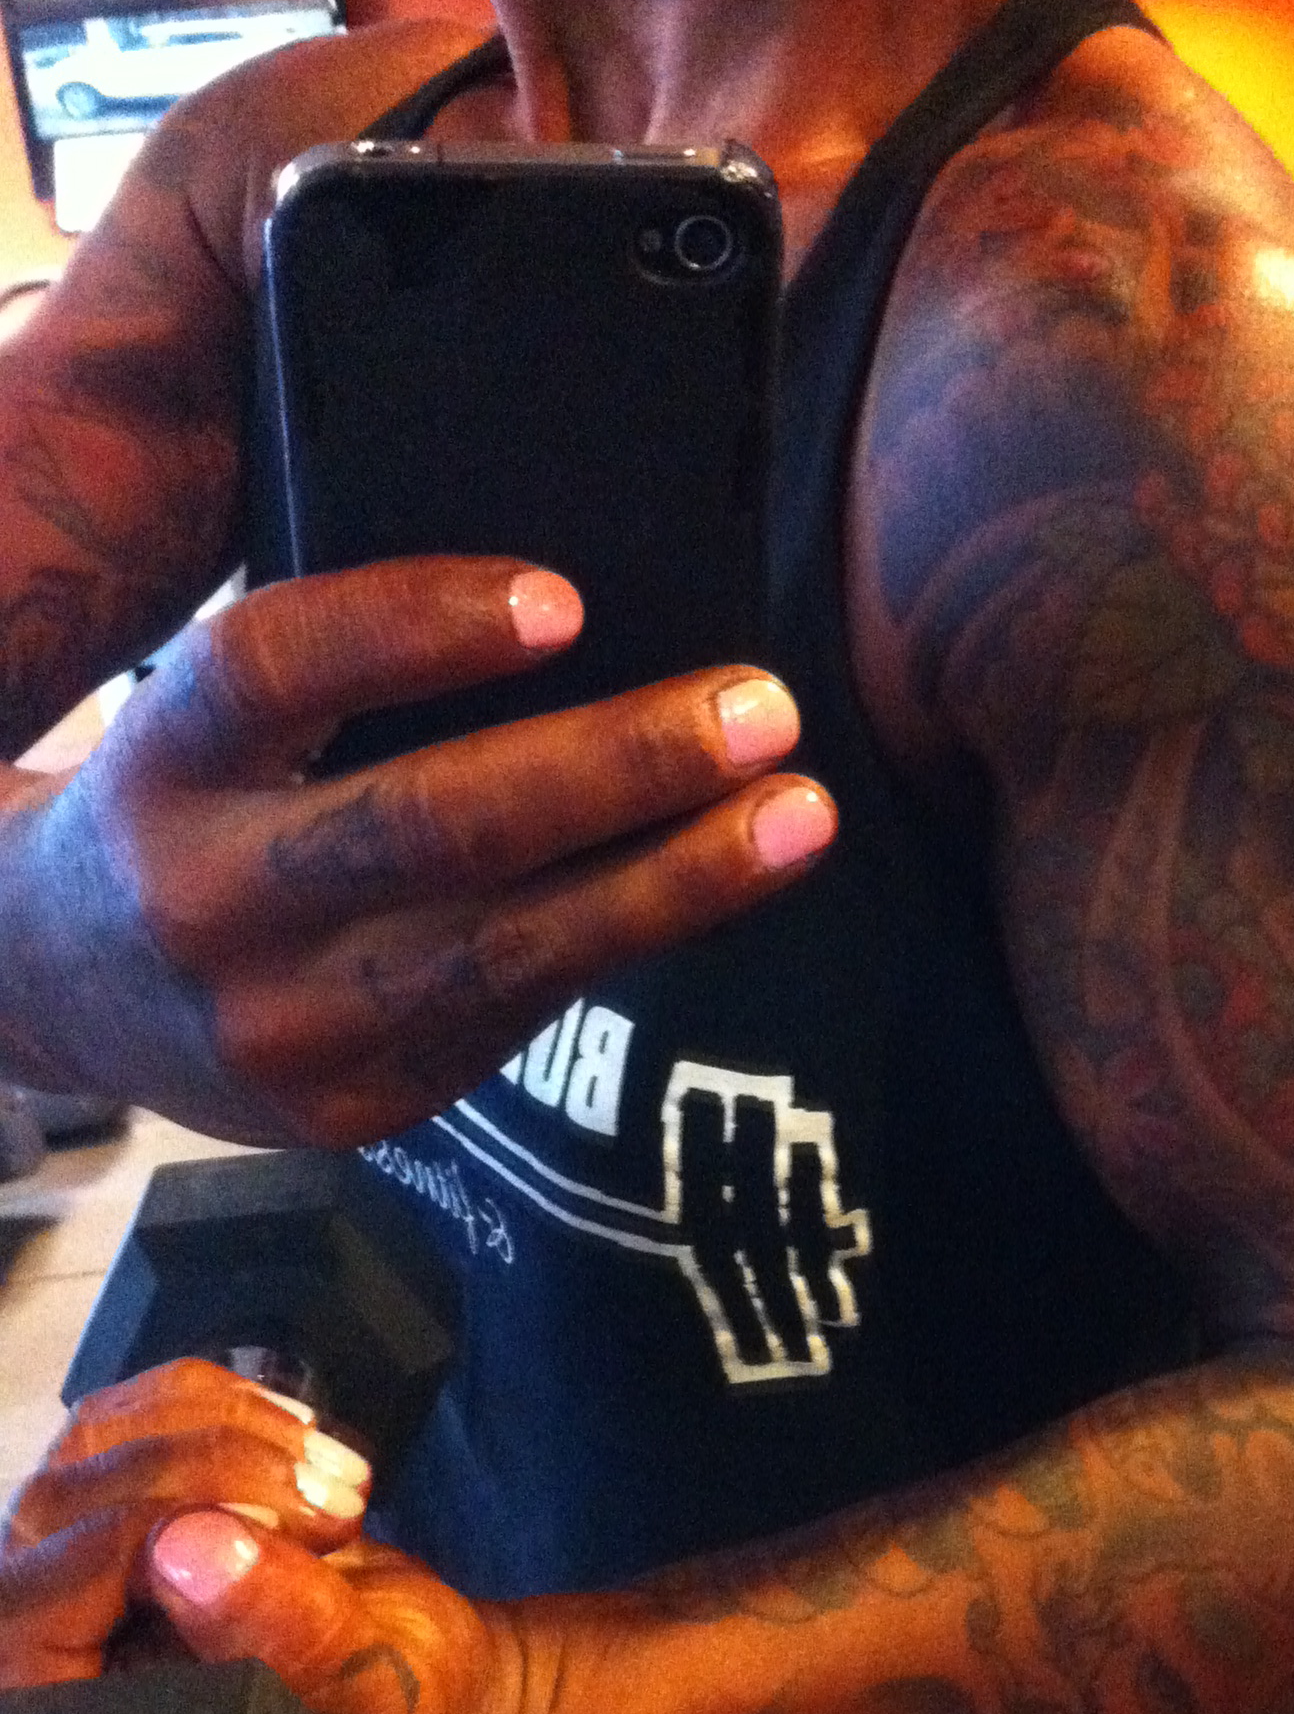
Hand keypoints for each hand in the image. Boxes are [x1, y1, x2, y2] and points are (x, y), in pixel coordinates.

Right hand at [0, 558, 833, 1145]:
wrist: (60, 996)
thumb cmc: (189, 811)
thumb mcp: (208, 726)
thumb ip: (342, 679)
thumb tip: (583, 616)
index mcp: (162, 762)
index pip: (273, 669)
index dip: (414, 628)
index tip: (563, 601)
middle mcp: (207, 900)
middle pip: (426, 824)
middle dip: (614, 765)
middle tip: (761, 707)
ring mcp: (281, 1027)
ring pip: (502, 948)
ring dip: (672, 880)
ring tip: (799, 815)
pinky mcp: (353, 1111)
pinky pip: (516, 1014)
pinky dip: (631, 941)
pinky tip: (728, 884)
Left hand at [1, 1359, 523, 1713]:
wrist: (411, 1674)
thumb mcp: (362, 1698)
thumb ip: (283, 1638)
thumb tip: (184, 1543)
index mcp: (68, 1705)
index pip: (48, 1595)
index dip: (161, 1536)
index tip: (301, 1534)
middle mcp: (45, 1624)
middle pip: (68, 1499)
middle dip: (213, 1472)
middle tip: (339, 1510)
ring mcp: (81, 1547)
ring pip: (107, 1433)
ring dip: (236, 1429)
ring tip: (343, 1482)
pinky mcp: (133, 1486)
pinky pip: (147, 1405)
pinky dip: (236, 1404)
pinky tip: (308, 1445)